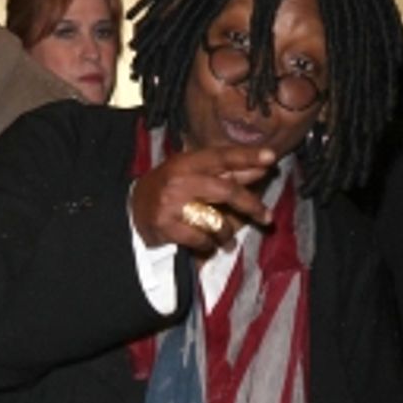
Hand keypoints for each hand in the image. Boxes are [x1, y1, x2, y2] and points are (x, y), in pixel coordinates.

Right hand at [131, 145, 277, 252]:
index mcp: (187, 162)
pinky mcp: (166, 226)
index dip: (247, 156)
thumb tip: (260, 168)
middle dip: (250, 205)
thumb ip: (223, 173)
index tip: (270, 158)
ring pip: (215, 219)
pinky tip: (206, 245)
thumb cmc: (169, 190)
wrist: (131, 210)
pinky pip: (200, 239)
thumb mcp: (191, 173)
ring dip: (226, 233)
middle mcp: (180, 180)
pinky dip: (207, 245)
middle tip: (267, 217)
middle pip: (226, 191)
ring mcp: (172, 204)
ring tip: (226, 239)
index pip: (222, 156)